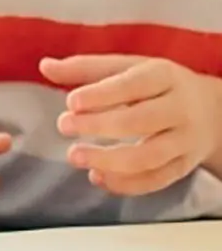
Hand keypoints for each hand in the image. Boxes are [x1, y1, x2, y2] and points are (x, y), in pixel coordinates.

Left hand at [42, 54, 221, 196]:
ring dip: (109, 161)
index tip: (70, 102)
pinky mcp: (183, 167)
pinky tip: (96, 177)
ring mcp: (184, 141)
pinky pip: (156, 180)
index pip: (134, 85)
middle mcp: (179, 109)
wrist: (214, 111)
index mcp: (164, 76)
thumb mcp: (128, 67)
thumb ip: (86, 68)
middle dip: (99, 126)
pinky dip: (125, 184)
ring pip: (149, 157)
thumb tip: (45, 66)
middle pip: (141, 121)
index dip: (102, 94)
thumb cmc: (158, 86)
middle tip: (64, 126)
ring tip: (74, 155)